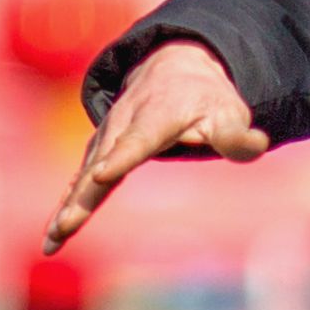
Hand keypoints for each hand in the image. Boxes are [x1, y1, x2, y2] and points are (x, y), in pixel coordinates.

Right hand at [47, 39, 264, 246]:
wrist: (173, 70)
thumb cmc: (206, 99)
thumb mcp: (228, 113)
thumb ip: (237, 135)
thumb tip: (257, 144)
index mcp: (156, 116)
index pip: (137, 141)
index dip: (120, 158)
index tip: (103, 175)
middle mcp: (123, 126)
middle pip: (99, 165)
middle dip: (81, 197)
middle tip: (65, 226)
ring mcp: (107, 138)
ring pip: (84, 176)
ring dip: (66, 208)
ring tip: (52, 239)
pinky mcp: (99, 151)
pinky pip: (80, 180)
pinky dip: (66, 204)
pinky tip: (54, 234)